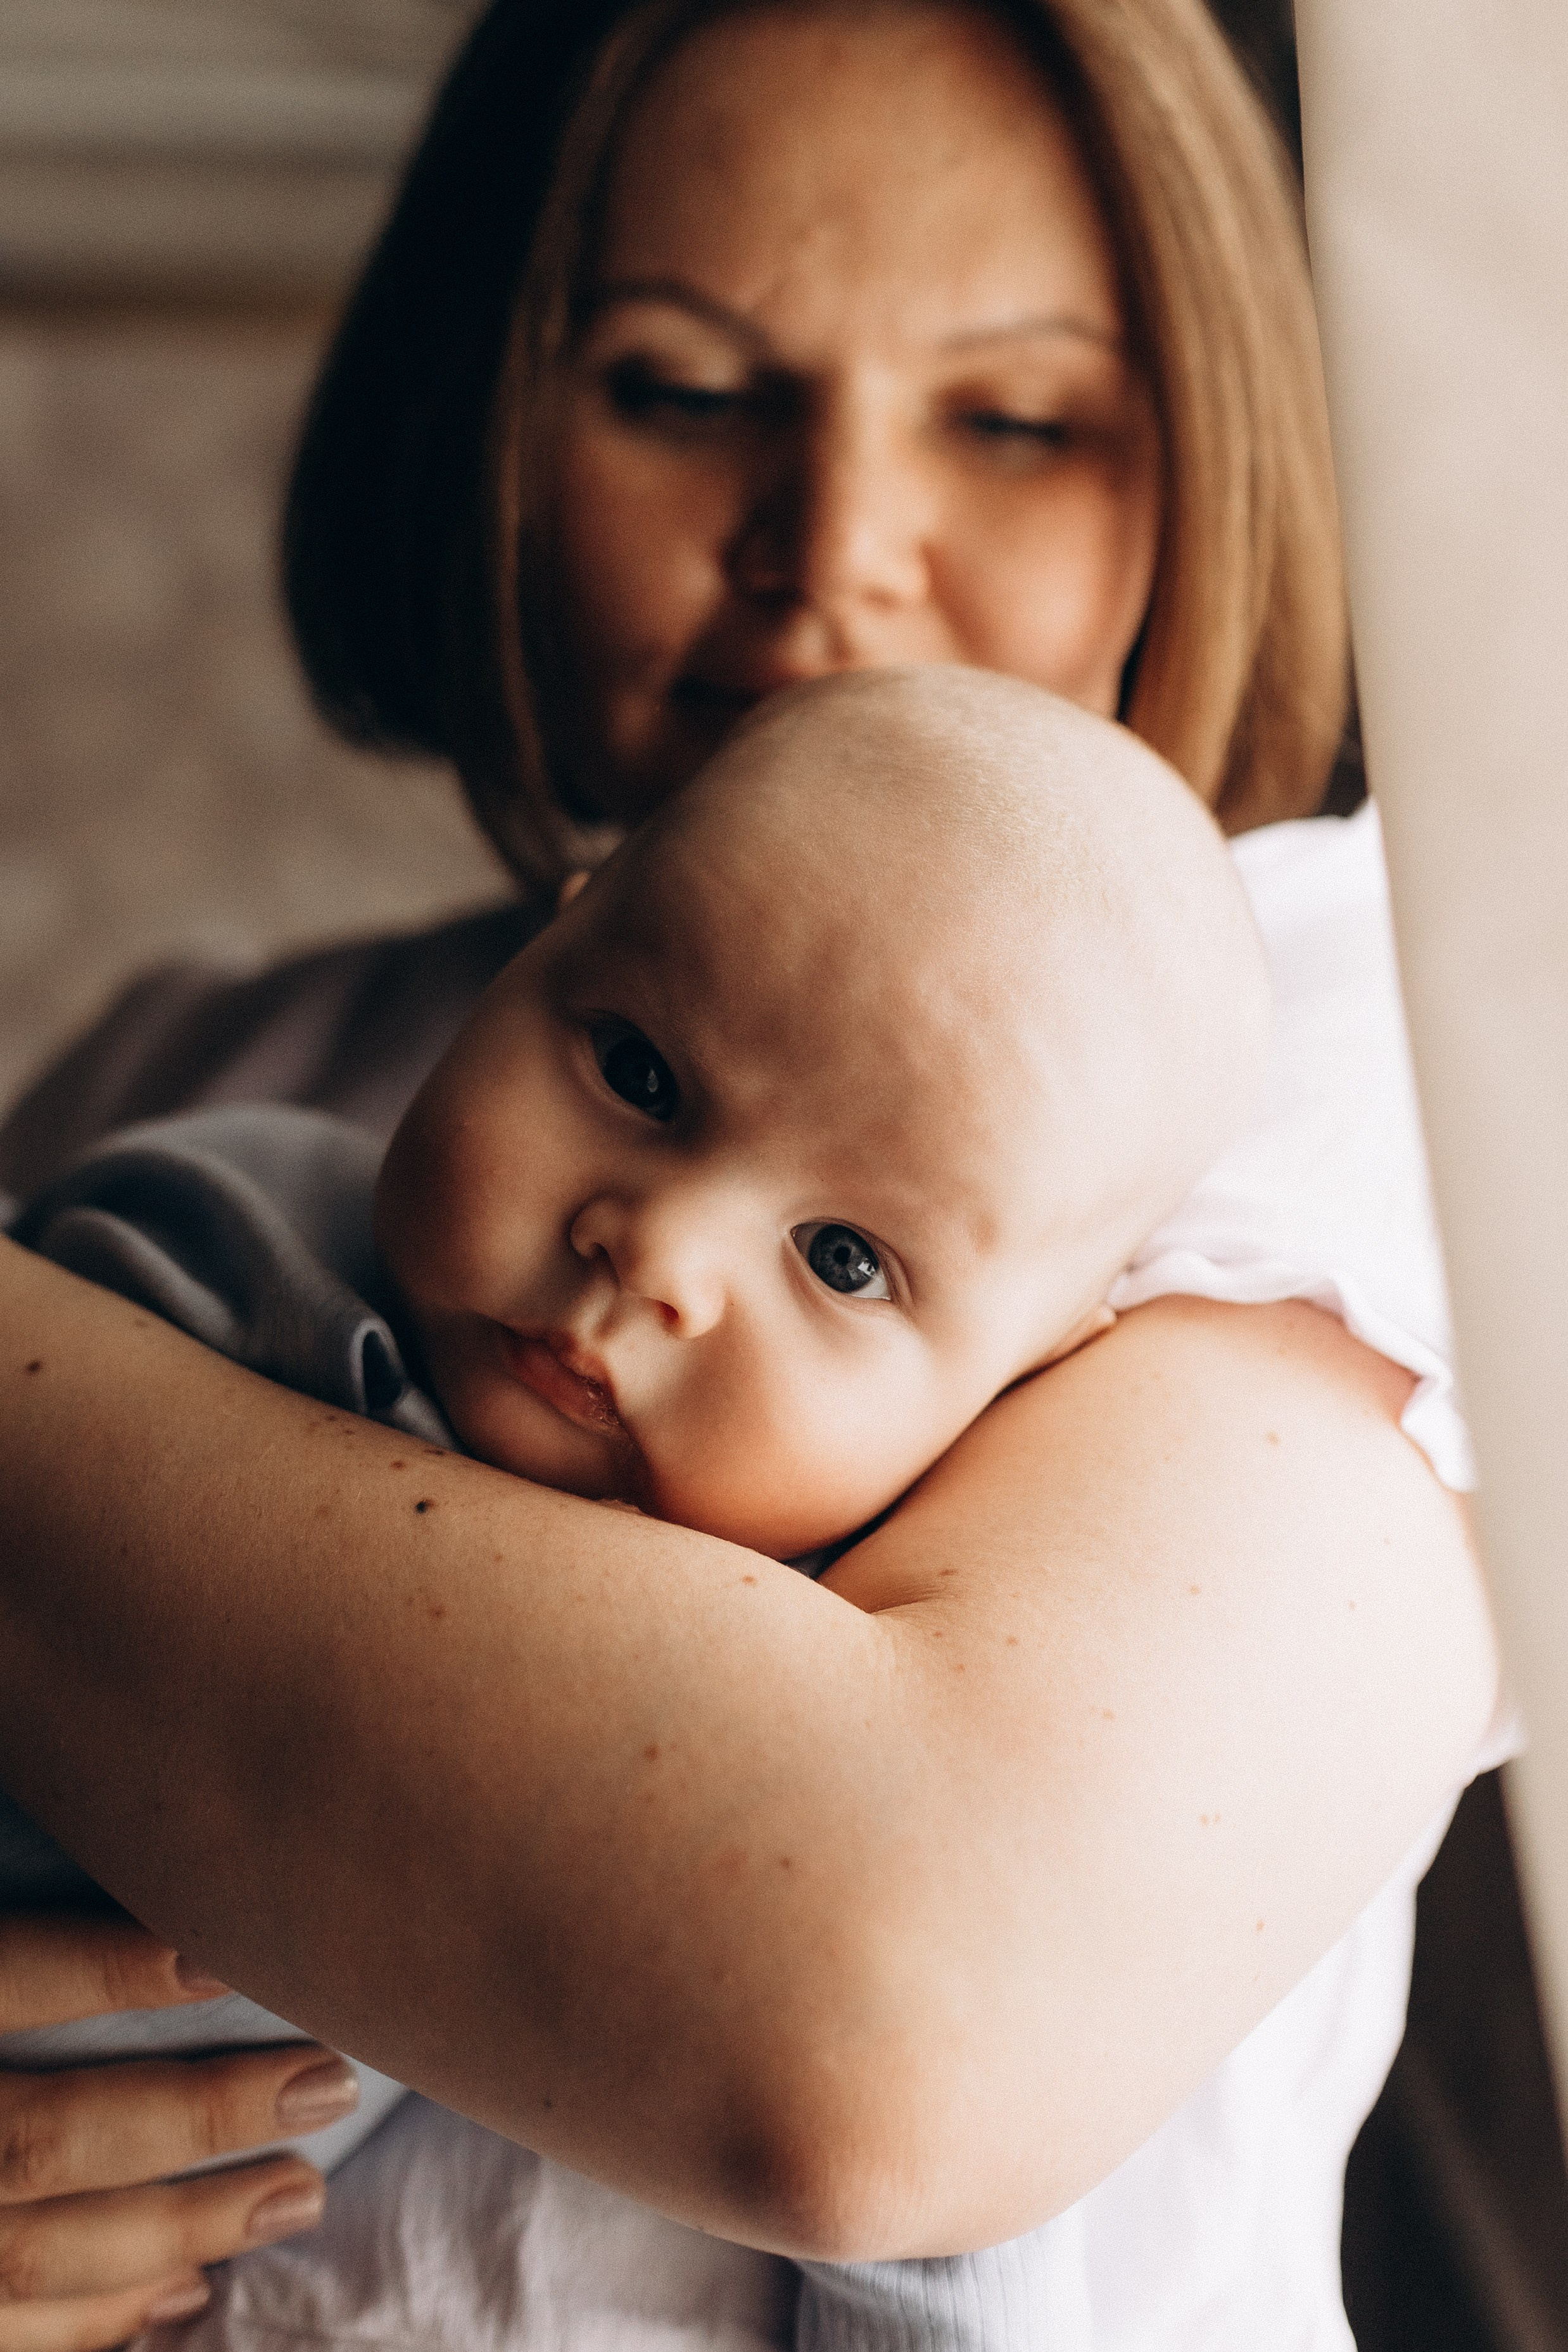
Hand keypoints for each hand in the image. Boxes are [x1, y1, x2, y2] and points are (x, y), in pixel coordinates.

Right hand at [0, 1915, 355, 2349]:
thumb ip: (34, 1953)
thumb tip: (196, 1915)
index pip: (6, 1977)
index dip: (105, 1971)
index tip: (225, 1954)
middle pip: (43, 2140)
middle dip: (191, 2118)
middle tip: (328, 2084)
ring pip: (33, 2258)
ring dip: (176, 2232)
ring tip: (302, 2195)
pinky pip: (10, 2339)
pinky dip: (100, 2321)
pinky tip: (185, 2291)